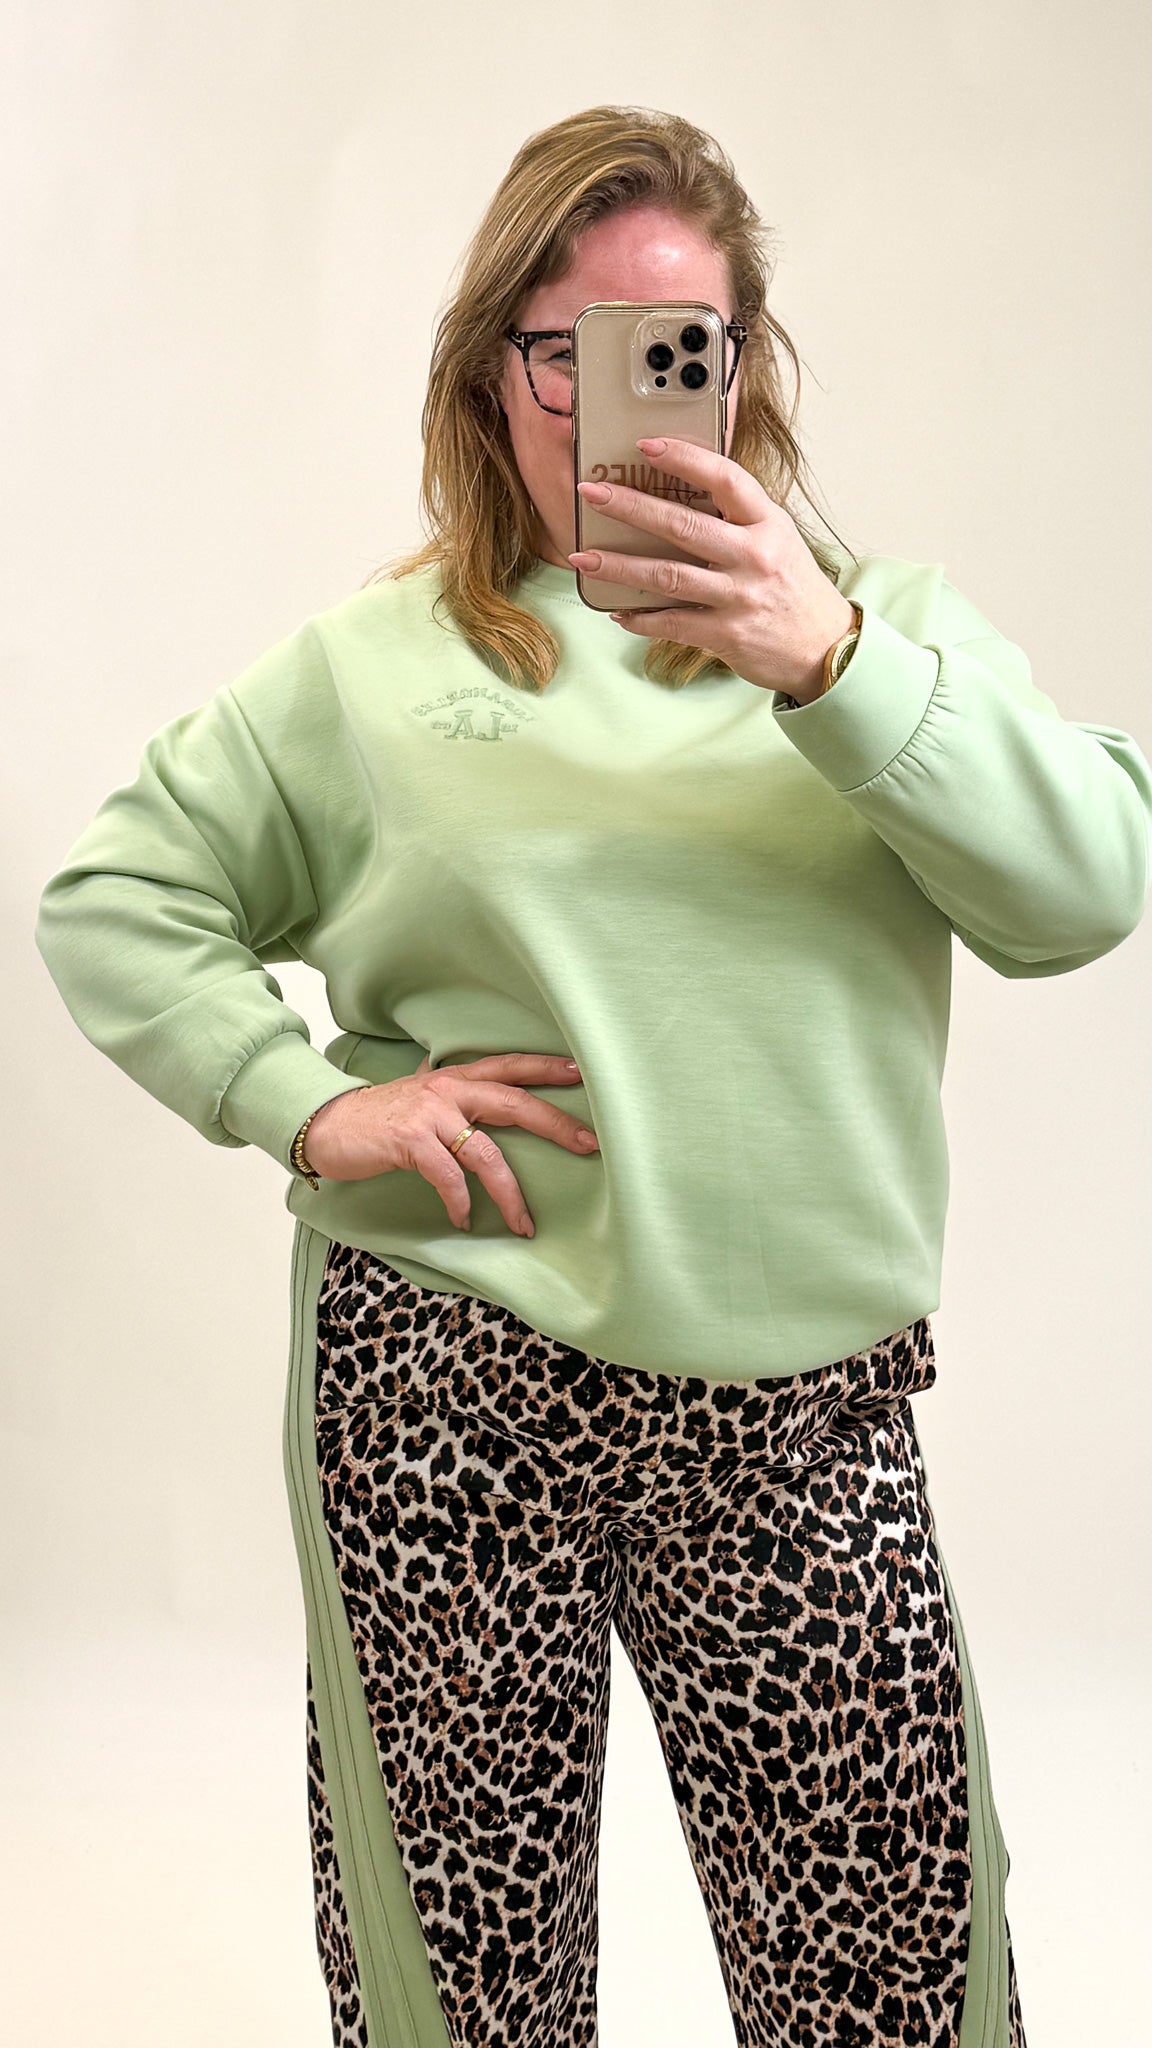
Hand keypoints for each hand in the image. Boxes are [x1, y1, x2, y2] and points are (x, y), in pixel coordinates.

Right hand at [302, 1052, 598, 1236]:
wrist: (326, 1125)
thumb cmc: (378, 1117)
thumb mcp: (421, 1096)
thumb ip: (454, 1095)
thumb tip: (486, 1097)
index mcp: (455, 1078)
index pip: (510, 1066)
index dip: (546, 1068)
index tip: (581, 1073)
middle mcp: (448, 1089)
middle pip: (514, 1102)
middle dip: (555, 1124)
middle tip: (589, 1144)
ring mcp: (429, 1114)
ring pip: (487, 1154)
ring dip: (510, 1193)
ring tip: (525, 1222)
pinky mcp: (410, 1141)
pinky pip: (449, 1178)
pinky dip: (460, 1202)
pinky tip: (465, 1219)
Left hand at [568, 436, 855, 698]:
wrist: (824, 647)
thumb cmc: (792, 588)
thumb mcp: (777, 538)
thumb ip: (737, 517)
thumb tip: (679, 492)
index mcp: (768, 523)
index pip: (725, 478)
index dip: (684, 459)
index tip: (646, 446)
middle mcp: (754, 556)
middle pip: (683, 525)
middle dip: (631, 507)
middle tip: (592, 494)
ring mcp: (739, 597)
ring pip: (668, 575)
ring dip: (620, 565)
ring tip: (585, 557)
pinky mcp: (727, 634)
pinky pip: (672, 622)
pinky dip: (640, 618)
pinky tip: (617, 610)